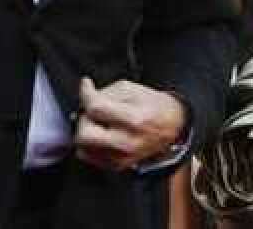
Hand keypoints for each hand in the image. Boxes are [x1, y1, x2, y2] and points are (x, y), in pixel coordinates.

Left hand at [73, 77, 187, 171]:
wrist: (170, 126)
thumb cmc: (151, 105)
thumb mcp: (130, 89)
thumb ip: (105, 92)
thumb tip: (85, 95)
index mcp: (133, 119)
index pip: (95, 108)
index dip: (86, 93)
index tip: (87, 86)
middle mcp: (126, 142)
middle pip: (84, 135)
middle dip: (84, 119)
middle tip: (93, 110)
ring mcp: (121, 157)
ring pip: (82, 147)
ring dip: (86, 131)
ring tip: (99, 122)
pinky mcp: (117, 166)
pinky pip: (88, 156)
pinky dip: (89, 143)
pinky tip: (101, 133)